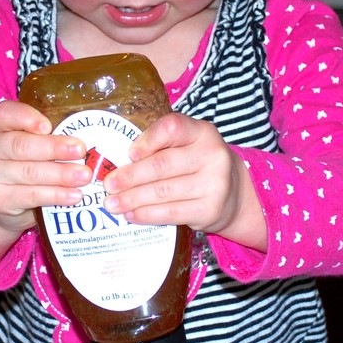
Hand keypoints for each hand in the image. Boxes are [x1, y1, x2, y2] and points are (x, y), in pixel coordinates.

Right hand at [0, 100, 91, 271]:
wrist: (0, 203)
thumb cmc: (21, 162)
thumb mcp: (25, 142)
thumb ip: (44, 134)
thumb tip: (89, 131)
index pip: (4, 113)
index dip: (25, 117)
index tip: (47, 125)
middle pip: (21, 145)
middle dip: (54, 148)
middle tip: (81, 150)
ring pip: (29, 172)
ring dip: (61, 174)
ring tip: (85, 175)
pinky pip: (31, 196)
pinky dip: (56, 195)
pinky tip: (75, 195)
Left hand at [101, 113, 266, 250]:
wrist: (234, 195)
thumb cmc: (197, 164)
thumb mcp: (187, 145)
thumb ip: (160, 146)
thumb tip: (118, 165)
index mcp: (203, 132)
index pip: (173, 127)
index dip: (148, 140)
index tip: (129, 154)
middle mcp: (212, 155)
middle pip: (162, 165)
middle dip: (130, 176)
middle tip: (107, 185)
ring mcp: (214, 184)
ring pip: (163, 191)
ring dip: (132, 199)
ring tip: (112, 203)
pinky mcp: (210, 210)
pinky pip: (171, 213)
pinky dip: (146, 214)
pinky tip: (131, 214)